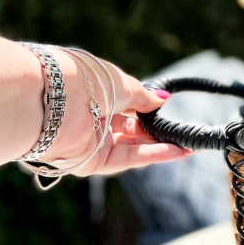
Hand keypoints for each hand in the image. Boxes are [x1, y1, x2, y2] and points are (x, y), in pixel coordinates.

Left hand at [48, 50, 190, 176]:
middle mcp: (93, 119)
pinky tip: (176, 151)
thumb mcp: (124, 85)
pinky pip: (127, 158)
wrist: (54, 99)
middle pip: (132, 130)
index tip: (170, 113)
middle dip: (159, 132)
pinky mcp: (91, 162)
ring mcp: (92, 142)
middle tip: (185, 134)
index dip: (150, 111)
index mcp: (97, 96)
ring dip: (160, 146)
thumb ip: (145, 98)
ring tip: (189, 145)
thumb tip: (163, 100)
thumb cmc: (87, 82)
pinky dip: (152, 155)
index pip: (128, 107)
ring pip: (133, 146)